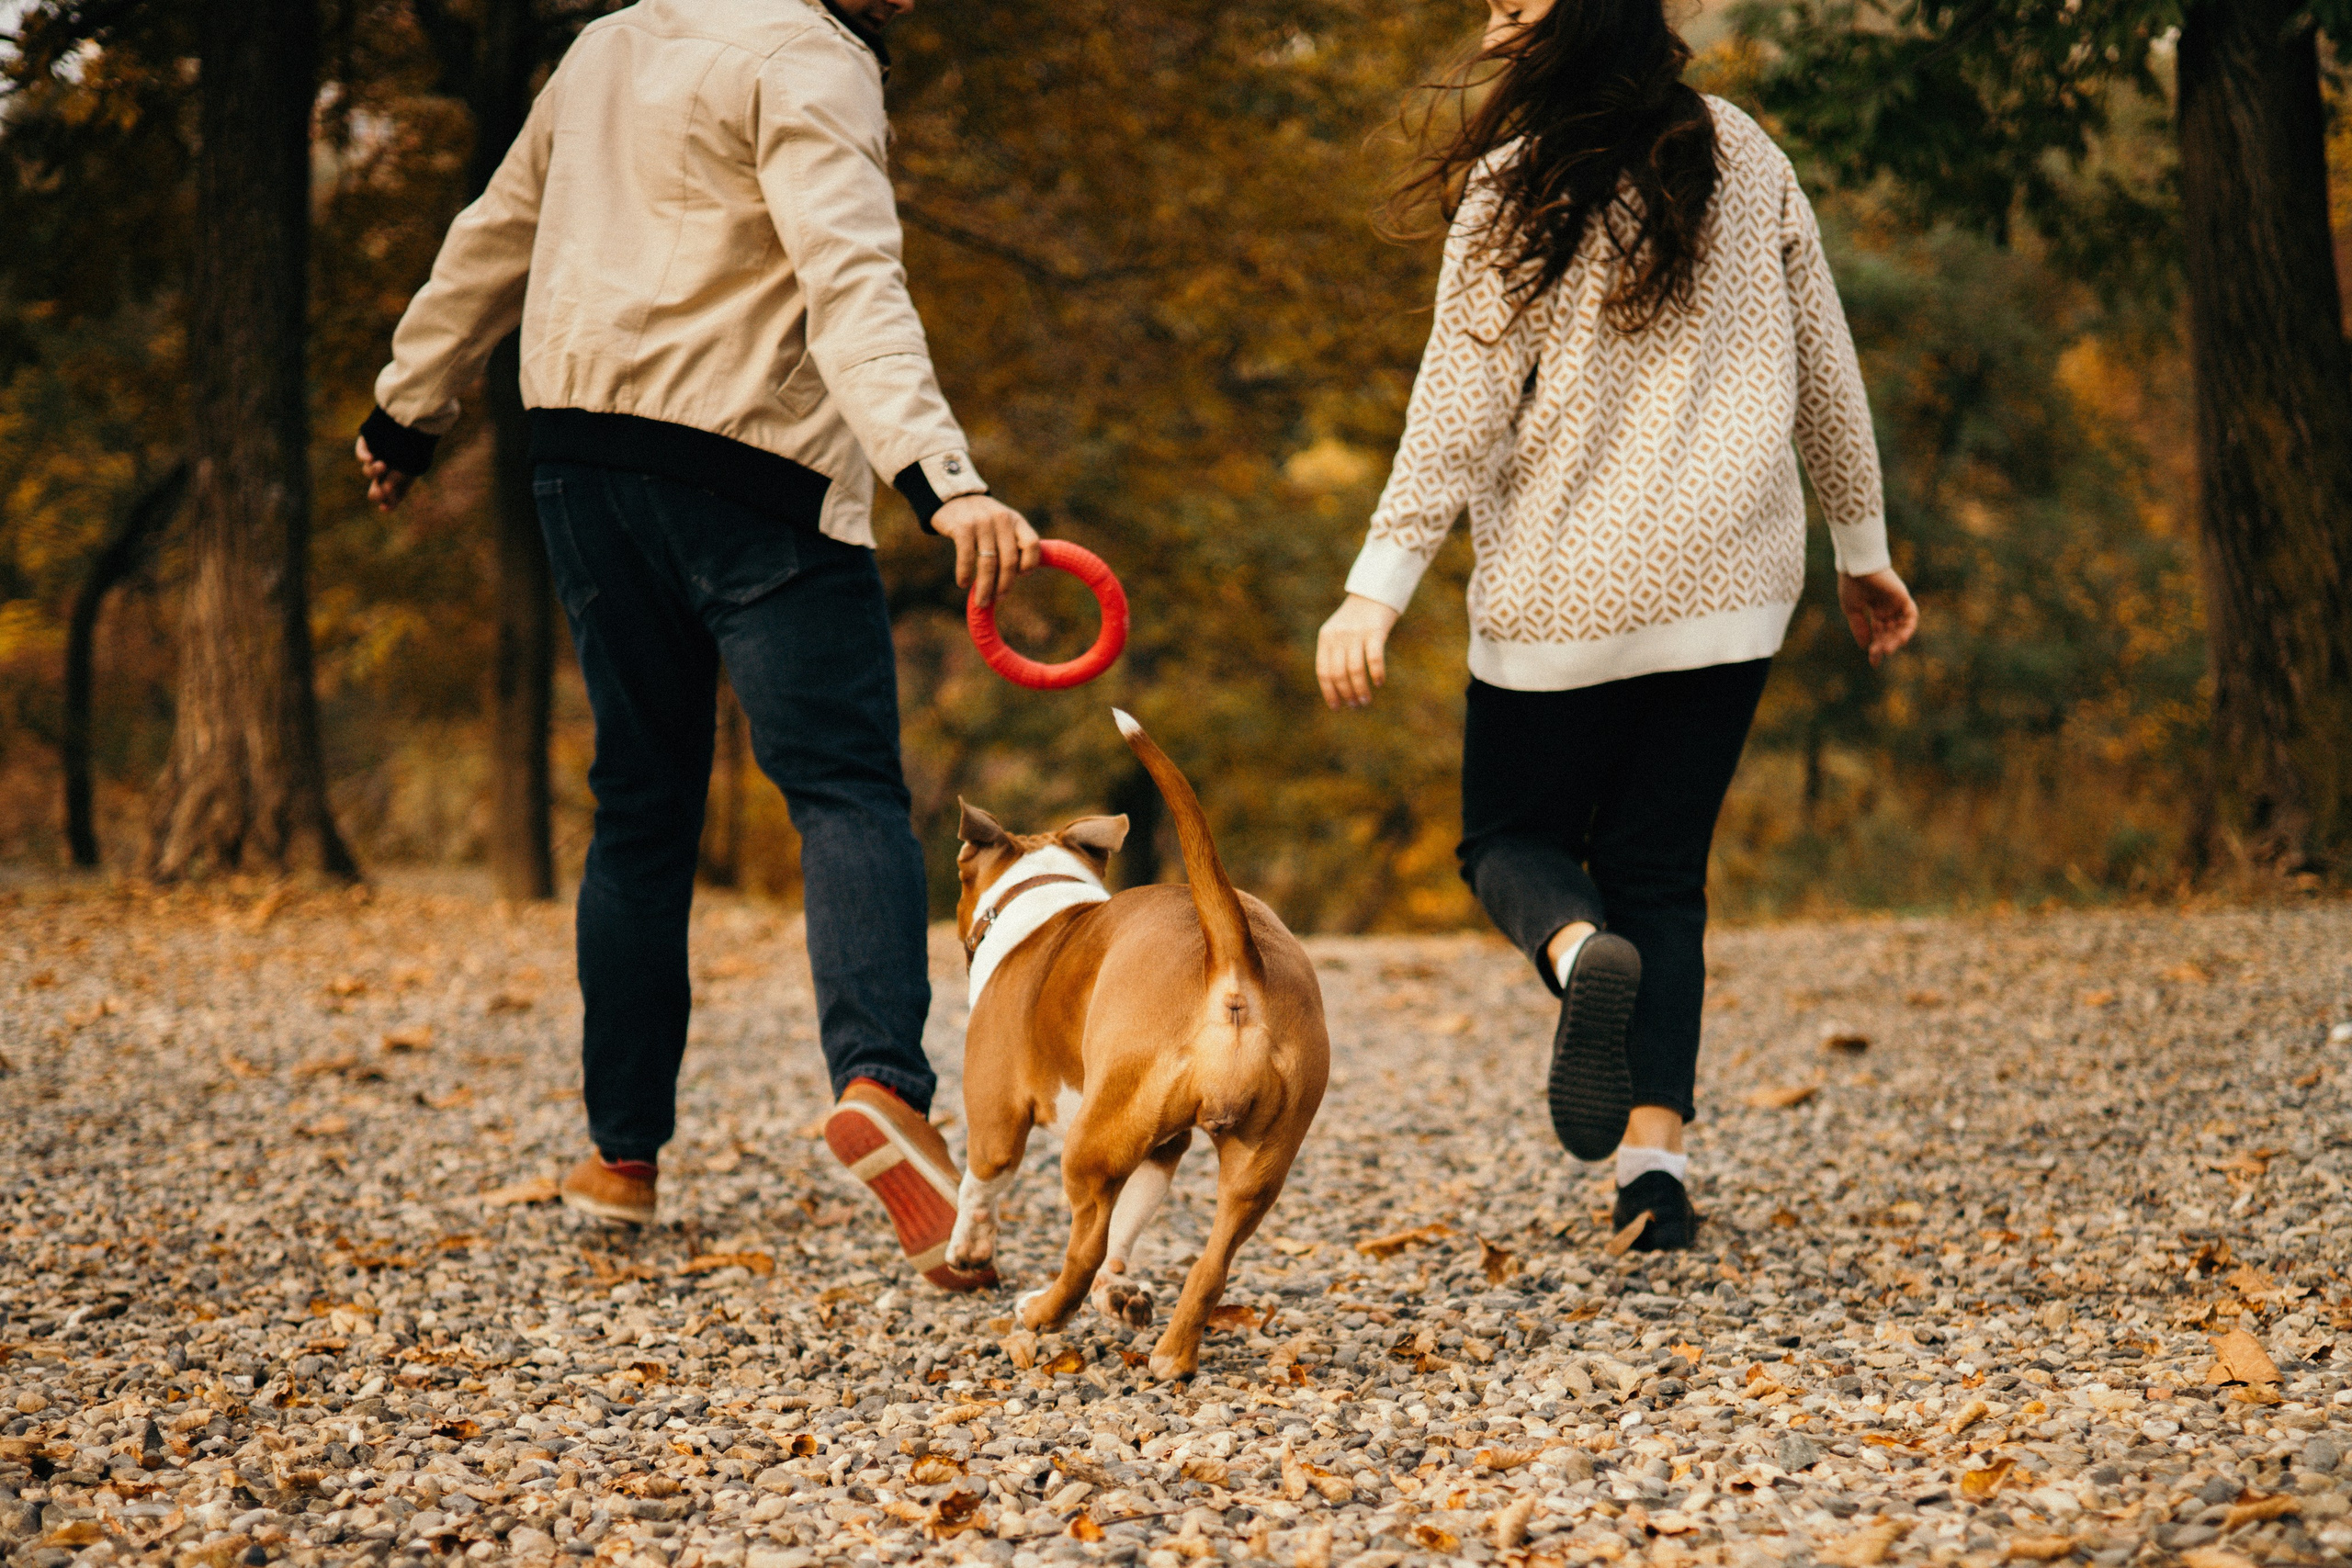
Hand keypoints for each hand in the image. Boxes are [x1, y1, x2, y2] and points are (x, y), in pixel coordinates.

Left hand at [356, 435, 413, 511]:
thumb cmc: (414, 447)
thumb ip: (395, 487)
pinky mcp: (368, 443)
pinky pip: (360, 454)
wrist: (412, 421)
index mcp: (402, 476)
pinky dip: (363, 457)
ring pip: (368, 471)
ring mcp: (377, 455)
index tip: (384, 508)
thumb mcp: (408, 470)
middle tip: (378, 493)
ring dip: (374, 471)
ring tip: (382, 464)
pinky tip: (370, 458)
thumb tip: (381, 504)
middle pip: (377, 487)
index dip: (388, 503)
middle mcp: (389, 468)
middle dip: (376, 492)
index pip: (392, 495)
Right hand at [934, 494, 1039, 606]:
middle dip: (1005, 584)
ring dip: (985, 587)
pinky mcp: (962, 527)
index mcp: (1016, 520)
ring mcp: (982, 522)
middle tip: (999, 598)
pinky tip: (963, 584)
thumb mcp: (1003, 524)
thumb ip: (1014, 543)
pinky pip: (967, 557)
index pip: (1032, 544)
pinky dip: (965, 574)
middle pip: (1009, 559)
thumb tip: (1017, 577)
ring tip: (982, 601)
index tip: (1021, 576)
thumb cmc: (981, 519)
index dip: (1030, 562)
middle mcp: (1002, 520)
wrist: (952, 497)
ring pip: (988, 563)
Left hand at [1316, 593, 1400, 709]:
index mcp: (1325, 638)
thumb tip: (1338, 686)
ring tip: (1366, 700)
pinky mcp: (1375, 631)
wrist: (1374, 591)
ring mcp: (1356, 633)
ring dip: (1360, 689)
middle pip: (1338, 674)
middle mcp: (1338, 636)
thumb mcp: (1338, 632)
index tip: (1337, 707)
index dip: (1329, 692)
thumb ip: (1335, 652)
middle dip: (1346, 694)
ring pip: (1355, 670)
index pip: (1323, 671)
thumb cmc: (1357, 618)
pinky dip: (1376, 673)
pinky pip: (1374, 658)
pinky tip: (1379, 682)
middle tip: (1356, 705)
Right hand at [1837, 567, 1918, 665]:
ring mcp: (1896, 603)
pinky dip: (1908, 629)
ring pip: (1901, 627)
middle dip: (1883, 645)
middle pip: (1889, 632)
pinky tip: (1900, 639)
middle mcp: (1888, 607)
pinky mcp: (1904, 598)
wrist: (1858, 566)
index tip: (1873, 662)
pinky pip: (1911, 617)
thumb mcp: (1852, 610)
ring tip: (1887, 649)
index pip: (1878, 632)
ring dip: (1895, 640)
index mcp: (1875, 609)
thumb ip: (1860, 627)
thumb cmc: (1852, 584)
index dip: (1876, 646)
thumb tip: (1866, 646)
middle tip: (1877, 655)